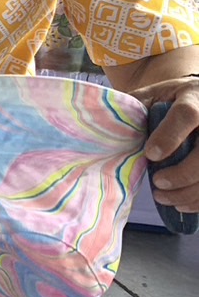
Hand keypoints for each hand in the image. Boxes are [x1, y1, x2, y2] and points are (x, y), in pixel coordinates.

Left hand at [131, 79, 198, 212]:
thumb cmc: (173, 98)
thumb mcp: (156, 93)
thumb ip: (136, 104)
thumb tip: (107, 121)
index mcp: (193, 98)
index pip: (186, 115)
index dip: (169, 136)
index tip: (150, 155)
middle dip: (181, 173)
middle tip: (158, 182)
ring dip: (188, 192)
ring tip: (163, 196)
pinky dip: (197, 200)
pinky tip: (180, 204)